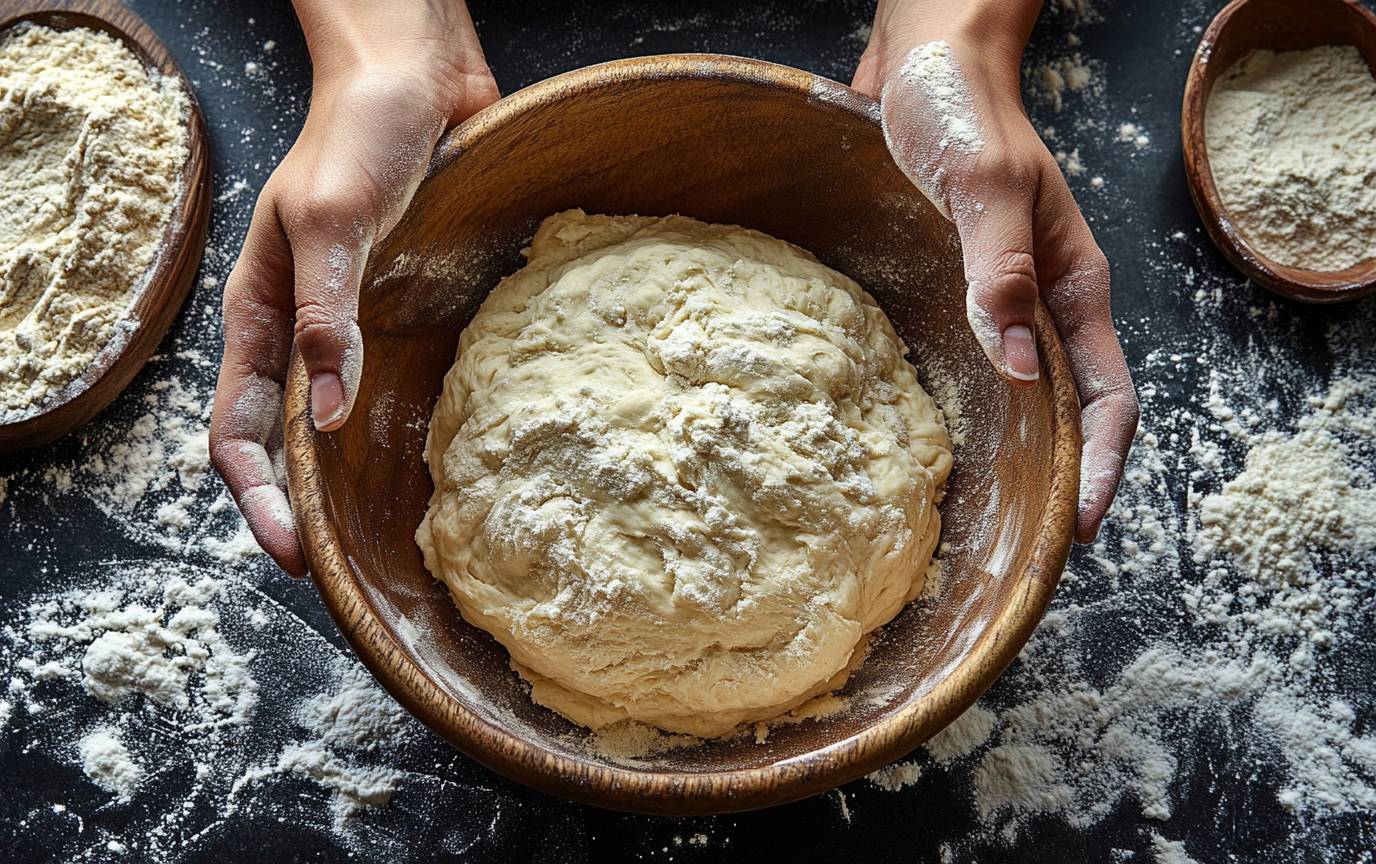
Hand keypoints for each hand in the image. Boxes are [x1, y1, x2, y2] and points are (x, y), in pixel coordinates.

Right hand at [209, 1, 499, 574]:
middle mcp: (297, 331)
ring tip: (378, 539)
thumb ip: (324, 314)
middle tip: (339, 570)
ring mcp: (347, 325)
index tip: (296, 554)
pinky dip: (392, 433)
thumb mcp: (330, 221)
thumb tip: (323, 416)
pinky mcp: (396, 313)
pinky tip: (428, 464)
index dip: (257, 499)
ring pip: (331, 424)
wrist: (414, 79)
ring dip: (342, 482)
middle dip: (295, 509)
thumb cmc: (359, 134)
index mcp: (259, 314)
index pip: (236, 430)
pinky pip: (385, 386)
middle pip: (279, 444)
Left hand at [853, 0, 1138, 542]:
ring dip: (1017, 454)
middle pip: (1071, 411)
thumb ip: (1001, 272)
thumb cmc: (962, 114)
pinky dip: (971, 413)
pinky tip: (937, 445)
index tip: (1078, 527)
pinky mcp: (961, 291)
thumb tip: (1019, 368)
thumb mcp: (985, 188)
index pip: (1107, 397)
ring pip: (1025, 396)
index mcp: (1074, 285)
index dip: (1099, 467)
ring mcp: (1005, 300)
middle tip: (1026, 547)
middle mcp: (1046, 303)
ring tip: (988, 517)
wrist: (925, 69)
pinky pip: (976, 365)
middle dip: (1061, 479)